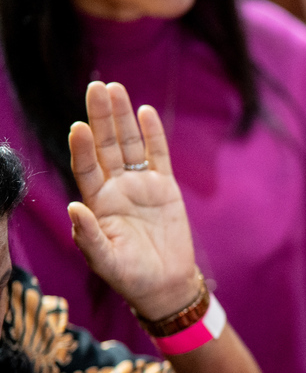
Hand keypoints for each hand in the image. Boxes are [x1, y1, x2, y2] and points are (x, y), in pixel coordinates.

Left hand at [66, 82, 199, 321]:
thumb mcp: (104, 261)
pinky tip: (145, 112)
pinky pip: (158, 156)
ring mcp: (140, 185)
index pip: (86, 167)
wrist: (165, 284)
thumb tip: (74, 207)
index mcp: (96, 203)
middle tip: (97, 87)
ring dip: (123, 118)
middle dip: (101, 117)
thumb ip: (88, 235)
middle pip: (106, 146)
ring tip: (116, 89)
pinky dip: (153, 135)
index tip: (79, 127)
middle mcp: (115, 188)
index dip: (82, 148)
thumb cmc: (130, 276)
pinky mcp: (164, 188)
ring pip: (129, 144)